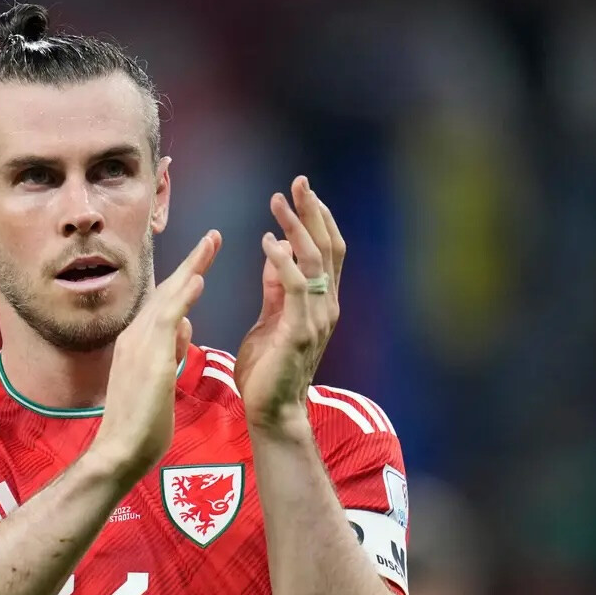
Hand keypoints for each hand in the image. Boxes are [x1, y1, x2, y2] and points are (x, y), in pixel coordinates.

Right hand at [88, 229, 220, 482]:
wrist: (119, 450)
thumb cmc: (138, 426)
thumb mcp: (159, 381)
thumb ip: (171, 352)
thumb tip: (184, 327)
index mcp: (137, 343)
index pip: (165, 303)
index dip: (185, 280)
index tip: (203, 261)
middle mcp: (135, 336)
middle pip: (167, 291)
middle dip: (191, 262)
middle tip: (213, 237)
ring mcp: (139, 344)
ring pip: (168, 297)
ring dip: (191, 268)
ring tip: (211, 244)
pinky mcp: (148, 357)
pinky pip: (168, 318)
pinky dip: (183, 296)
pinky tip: (198, 278)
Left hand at [236, 176, 345, 438]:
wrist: (271, 411)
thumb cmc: (268, 370)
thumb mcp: (270, 318)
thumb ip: (275, 287)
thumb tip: (277, 250)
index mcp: (320, 302)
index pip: (326, 250)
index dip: (317, 218)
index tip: (301, 191)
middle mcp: (326, 306)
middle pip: (327, 247)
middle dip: (313, 212)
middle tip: (298, 182)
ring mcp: (316, 318)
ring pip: (314, 261)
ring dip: (297, 228)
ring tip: (279, 202)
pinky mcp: (298, 331)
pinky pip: (295, 287)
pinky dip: (283, 261)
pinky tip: (268, 241)